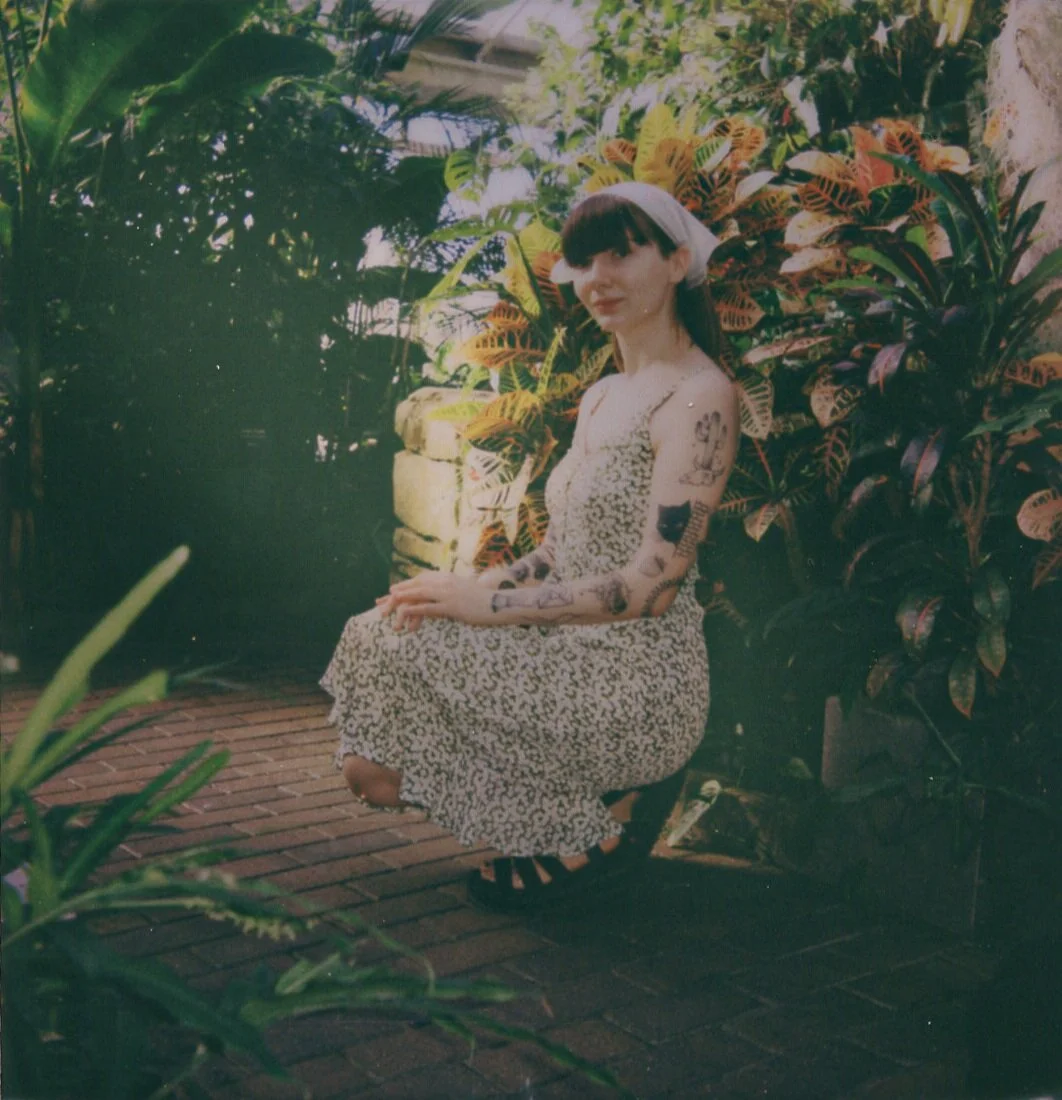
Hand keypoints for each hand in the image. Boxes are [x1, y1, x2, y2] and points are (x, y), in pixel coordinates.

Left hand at [377, 573, 493, 630]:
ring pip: (418, 594)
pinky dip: (414, 611)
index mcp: (445, 578)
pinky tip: (404, 617)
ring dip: (401, 602)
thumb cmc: (481, 601)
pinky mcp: (452, 606)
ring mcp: (447, 593)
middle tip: (380, 604)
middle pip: (414, 586)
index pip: (418, 580)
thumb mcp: (461, 593)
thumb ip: (446, 594)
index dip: (403, 587)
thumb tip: (433, 603)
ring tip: (387, 610)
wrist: (498, 603)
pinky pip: (428, 607)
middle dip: (396, 595)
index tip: (388, 595)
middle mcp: (444, 582)